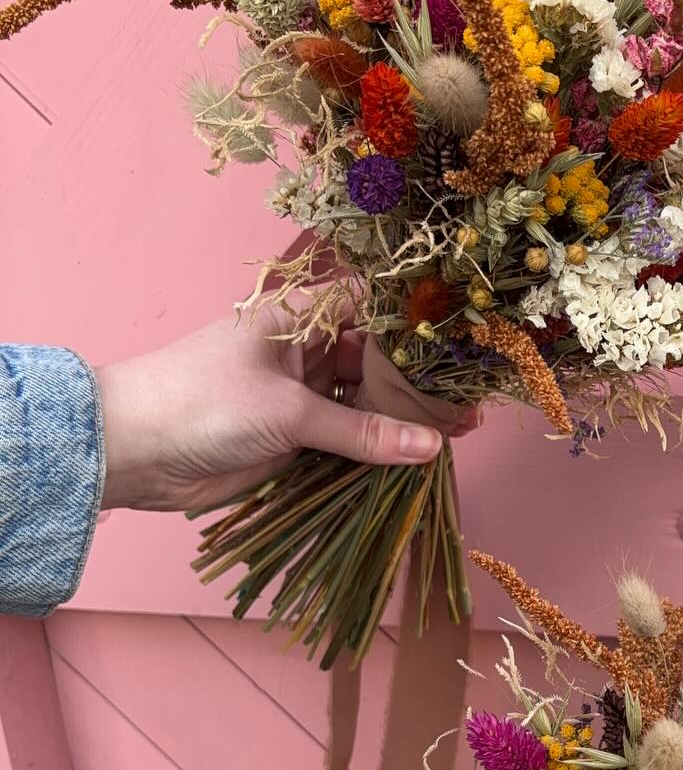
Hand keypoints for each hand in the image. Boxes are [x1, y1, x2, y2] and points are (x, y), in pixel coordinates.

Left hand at [97, 302, 474, 512]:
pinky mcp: (289, 441)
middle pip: (371, 364)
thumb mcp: (288, 412)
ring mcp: (295, 400)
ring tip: (453, 435)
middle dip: (415, 384)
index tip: (457, 345)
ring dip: (399, 423)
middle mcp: (300, 355)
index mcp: (295, 321)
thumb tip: (427, 446)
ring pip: (360, 407)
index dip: (411, 325)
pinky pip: (343, 444)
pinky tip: (413, 460)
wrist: (131, 451)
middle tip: (465, 405)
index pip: (367, 310)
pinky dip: (373, 453)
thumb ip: (360, 433)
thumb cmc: (202, 403)